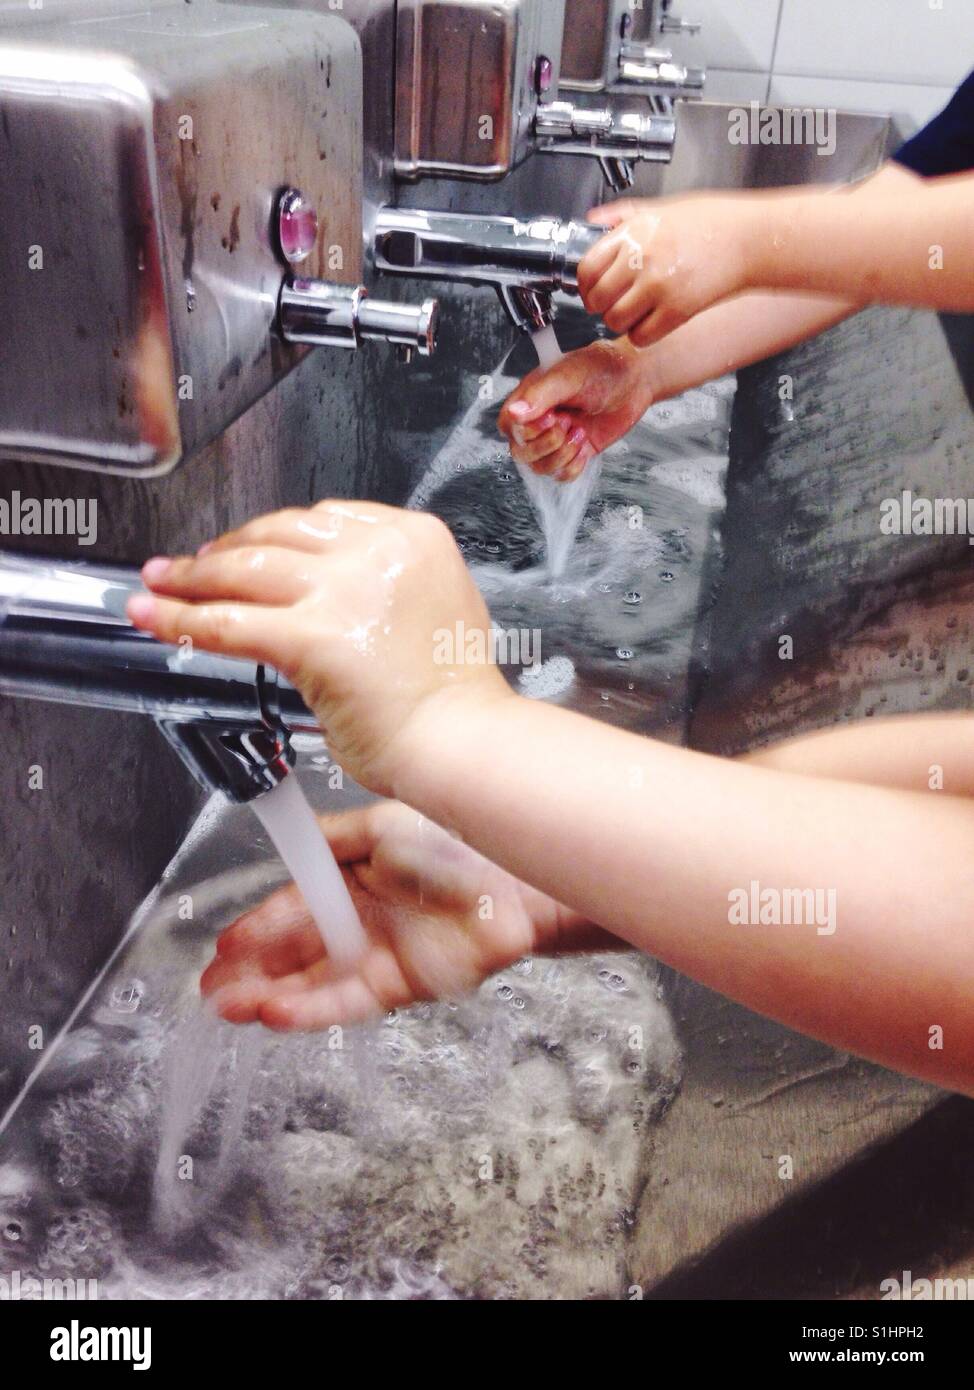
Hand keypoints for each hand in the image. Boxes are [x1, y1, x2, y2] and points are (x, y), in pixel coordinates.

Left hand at [127, 501, 511, 796]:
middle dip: (231, 547)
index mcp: (416, 538)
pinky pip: (229, 622)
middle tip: (197, 563)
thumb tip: (338, 597)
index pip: (327, 518)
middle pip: (282, 532)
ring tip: (163, 581)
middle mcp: (380, 552)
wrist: (464, 741)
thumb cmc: (455, 697)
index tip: (251, 544)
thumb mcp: (440, 609)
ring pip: (247, 568)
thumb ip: (391, 588)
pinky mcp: (312, 635)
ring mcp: (344, 590)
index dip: (276, 532)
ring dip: (194, 575)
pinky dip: (181, 618)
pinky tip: (154, 615)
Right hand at [200, 801, 584, 1029]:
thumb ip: (333, 838)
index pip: (293, 908)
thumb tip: (294, 839)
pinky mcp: (403, 986)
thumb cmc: (461, 842)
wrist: (515, 877)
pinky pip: (349, 1001)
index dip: (257, 928)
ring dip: (270, 997)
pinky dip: (312, 1010)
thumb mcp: (382, 824)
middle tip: (212, 989)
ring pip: (315, 984)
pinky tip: (276, 1012)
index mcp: (352, 880)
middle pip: (296, 953)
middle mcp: (361, 921)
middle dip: (251, 973)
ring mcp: (380, 956)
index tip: (224, 947)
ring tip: (230, 1007)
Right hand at [497, 339, 655, 479]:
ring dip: (562, 455)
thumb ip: (540, 395)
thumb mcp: (568, 376)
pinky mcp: (573, 453)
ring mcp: (555, 439)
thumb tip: (515, 412)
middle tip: (569, 422)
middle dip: (547, 443)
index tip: (550, 417)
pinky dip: (573, 466)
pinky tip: (584, 447)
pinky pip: (561, 475)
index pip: (509, 425)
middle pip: (521, 452)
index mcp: (530, 398)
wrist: (634, 380)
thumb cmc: (601, 368)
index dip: (526, 430)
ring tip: (579, 432)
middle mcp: (538, 421)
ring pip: (540, 467)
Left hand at [579, 193, 762, 345]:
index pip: (587, 267)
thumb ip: (624, 215)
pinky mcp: (677, 311)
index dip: (584, 282)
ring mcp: (659, 287)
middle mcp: (643, 260)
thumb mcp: (664, 207)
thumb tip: (594, 220)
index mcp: (636, 232)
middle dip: (598, 304)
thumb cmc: (713, 221)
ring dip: (619, 321)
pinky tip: (650, 321)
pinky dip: (641, 334)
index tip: (591, 285)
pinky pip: (641, 336)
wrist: (752, 239)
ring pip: (615, 320)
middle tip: (610, 301)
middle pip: (596, 298)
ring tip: (632, 311)